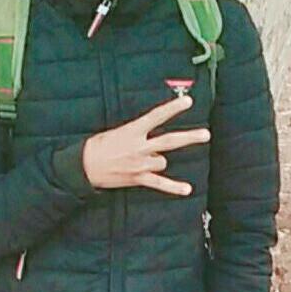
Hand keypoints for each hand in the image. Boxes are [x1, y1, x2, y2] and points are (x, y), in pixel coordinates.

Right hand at [82, 95, 209, 194]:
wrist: (84, 166)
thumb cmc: (98, 146)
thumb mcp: (116, 131)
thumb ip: (135, 132)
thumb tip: (149, 135)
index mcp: (132, 131)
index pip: (156, 116)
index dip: (173, 108)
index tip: (188, 102)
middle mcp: (139, 147)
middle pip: (170, 141)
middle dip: (189, 137)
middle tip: (206, 134)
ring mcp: (140, 164)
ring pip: (163, 161)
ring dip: (159, 160)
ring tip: (145, 160)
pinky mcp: (138, 178)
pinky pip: (160, 184)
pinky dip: (174, 187)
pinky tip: (187, 189)